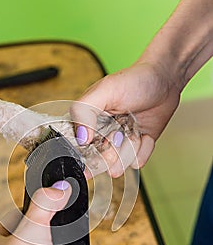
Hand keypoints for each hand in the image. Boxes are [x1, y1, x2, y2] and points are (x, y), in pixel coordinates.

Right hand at [70, 61, 180, 176]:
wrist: (165, 81)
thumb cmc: (134, 80)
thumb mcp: (105, 90)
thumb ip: (84, 111)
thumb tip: (81, 139)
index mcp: (86, 121)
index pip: (79, 148)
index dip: (90, 150)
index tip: (100, 140)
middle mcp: (101, 135)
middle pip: (100, 161)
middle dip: (112, 150)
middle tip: (118, 134)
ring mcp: (119, 144)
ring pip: (119, 164)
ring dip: (130, 148)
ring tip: (134, 129)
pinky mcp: (136, 148)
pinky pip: (137, 162)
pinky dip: (144, 150)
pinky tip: (145, 134)